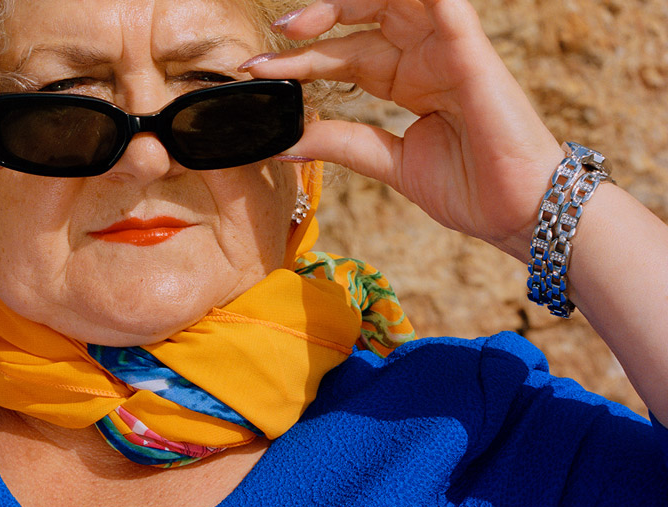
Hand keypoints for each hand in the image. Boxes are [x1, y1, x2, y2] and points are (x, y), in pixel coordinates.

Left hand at [244, 0, 563, 258]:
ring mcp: (450, 52)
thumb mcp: (391, 163)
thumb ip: (342, 143)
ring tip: (297, 25)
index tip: (258, 70)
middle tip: (274, 38)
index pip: (344, 56)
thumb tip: (286, 141)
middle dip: (315, 24)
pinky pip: (444, 8)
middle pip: (362, 22)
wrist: (520, 214)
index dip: (302, 59)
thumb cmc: (471, 189)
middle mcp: (426, 58)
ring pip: (394, 3)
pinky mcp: (472, 55)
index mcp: (408, 80)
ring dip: (345, 6)